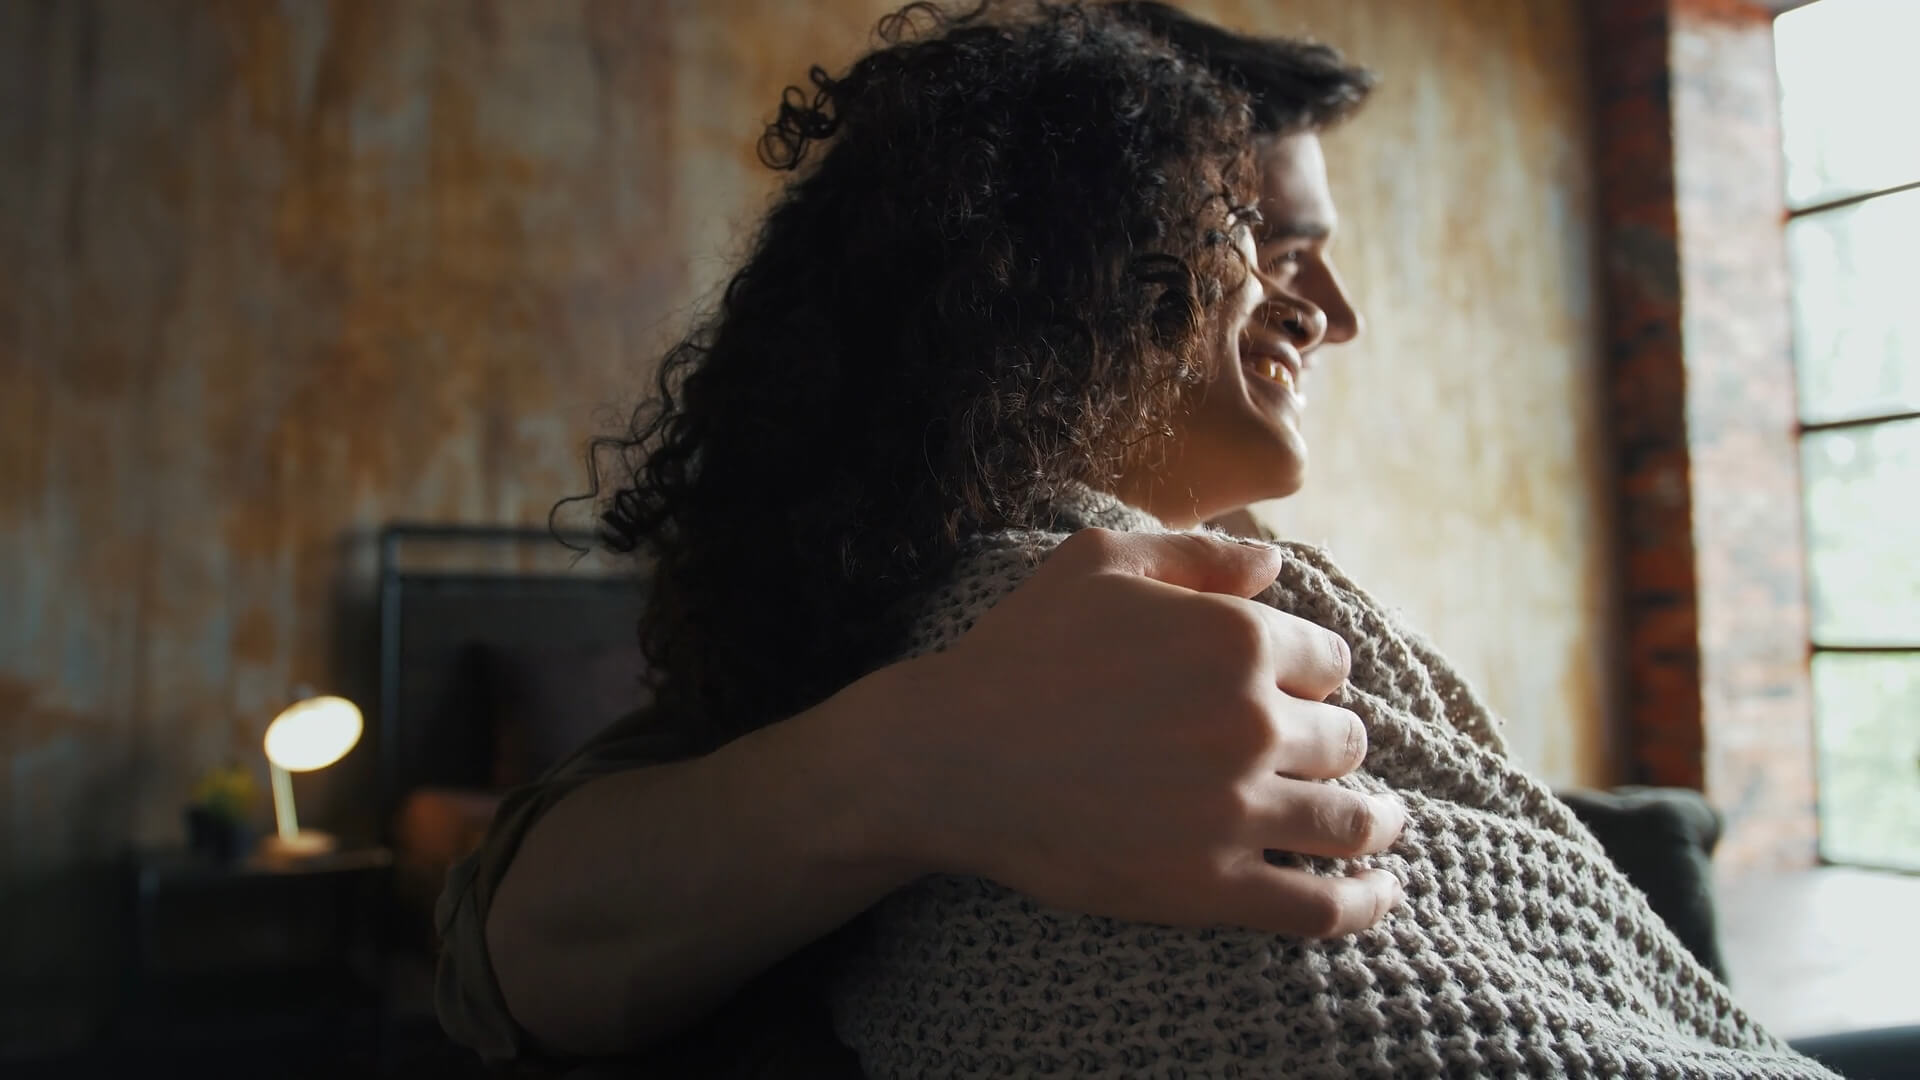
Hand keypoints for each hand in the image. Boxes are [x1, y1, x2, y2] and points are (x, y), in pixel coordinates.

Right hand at [853, 528, 1405, 937]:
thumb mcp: (1099, 562)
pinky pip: (1321, 905)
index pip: (1328, 660)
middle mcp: (1252, 720)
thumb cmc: (1017, 650)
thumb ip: (1196, 555)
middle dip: (1332, 742)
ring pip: (1351, 820)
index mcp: (1236, 637)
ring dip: (1377, 821)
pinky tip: (1385, 893)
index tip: (1297, 691)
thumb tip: (1276, 562)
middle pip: (1344, 737)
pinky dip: (1367, 902)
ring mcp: (1237, 807)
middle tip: (1314, 757)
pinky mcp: (1212, 885)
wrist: (949, 757)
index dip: (1313, 674)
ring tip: (1382, 827)